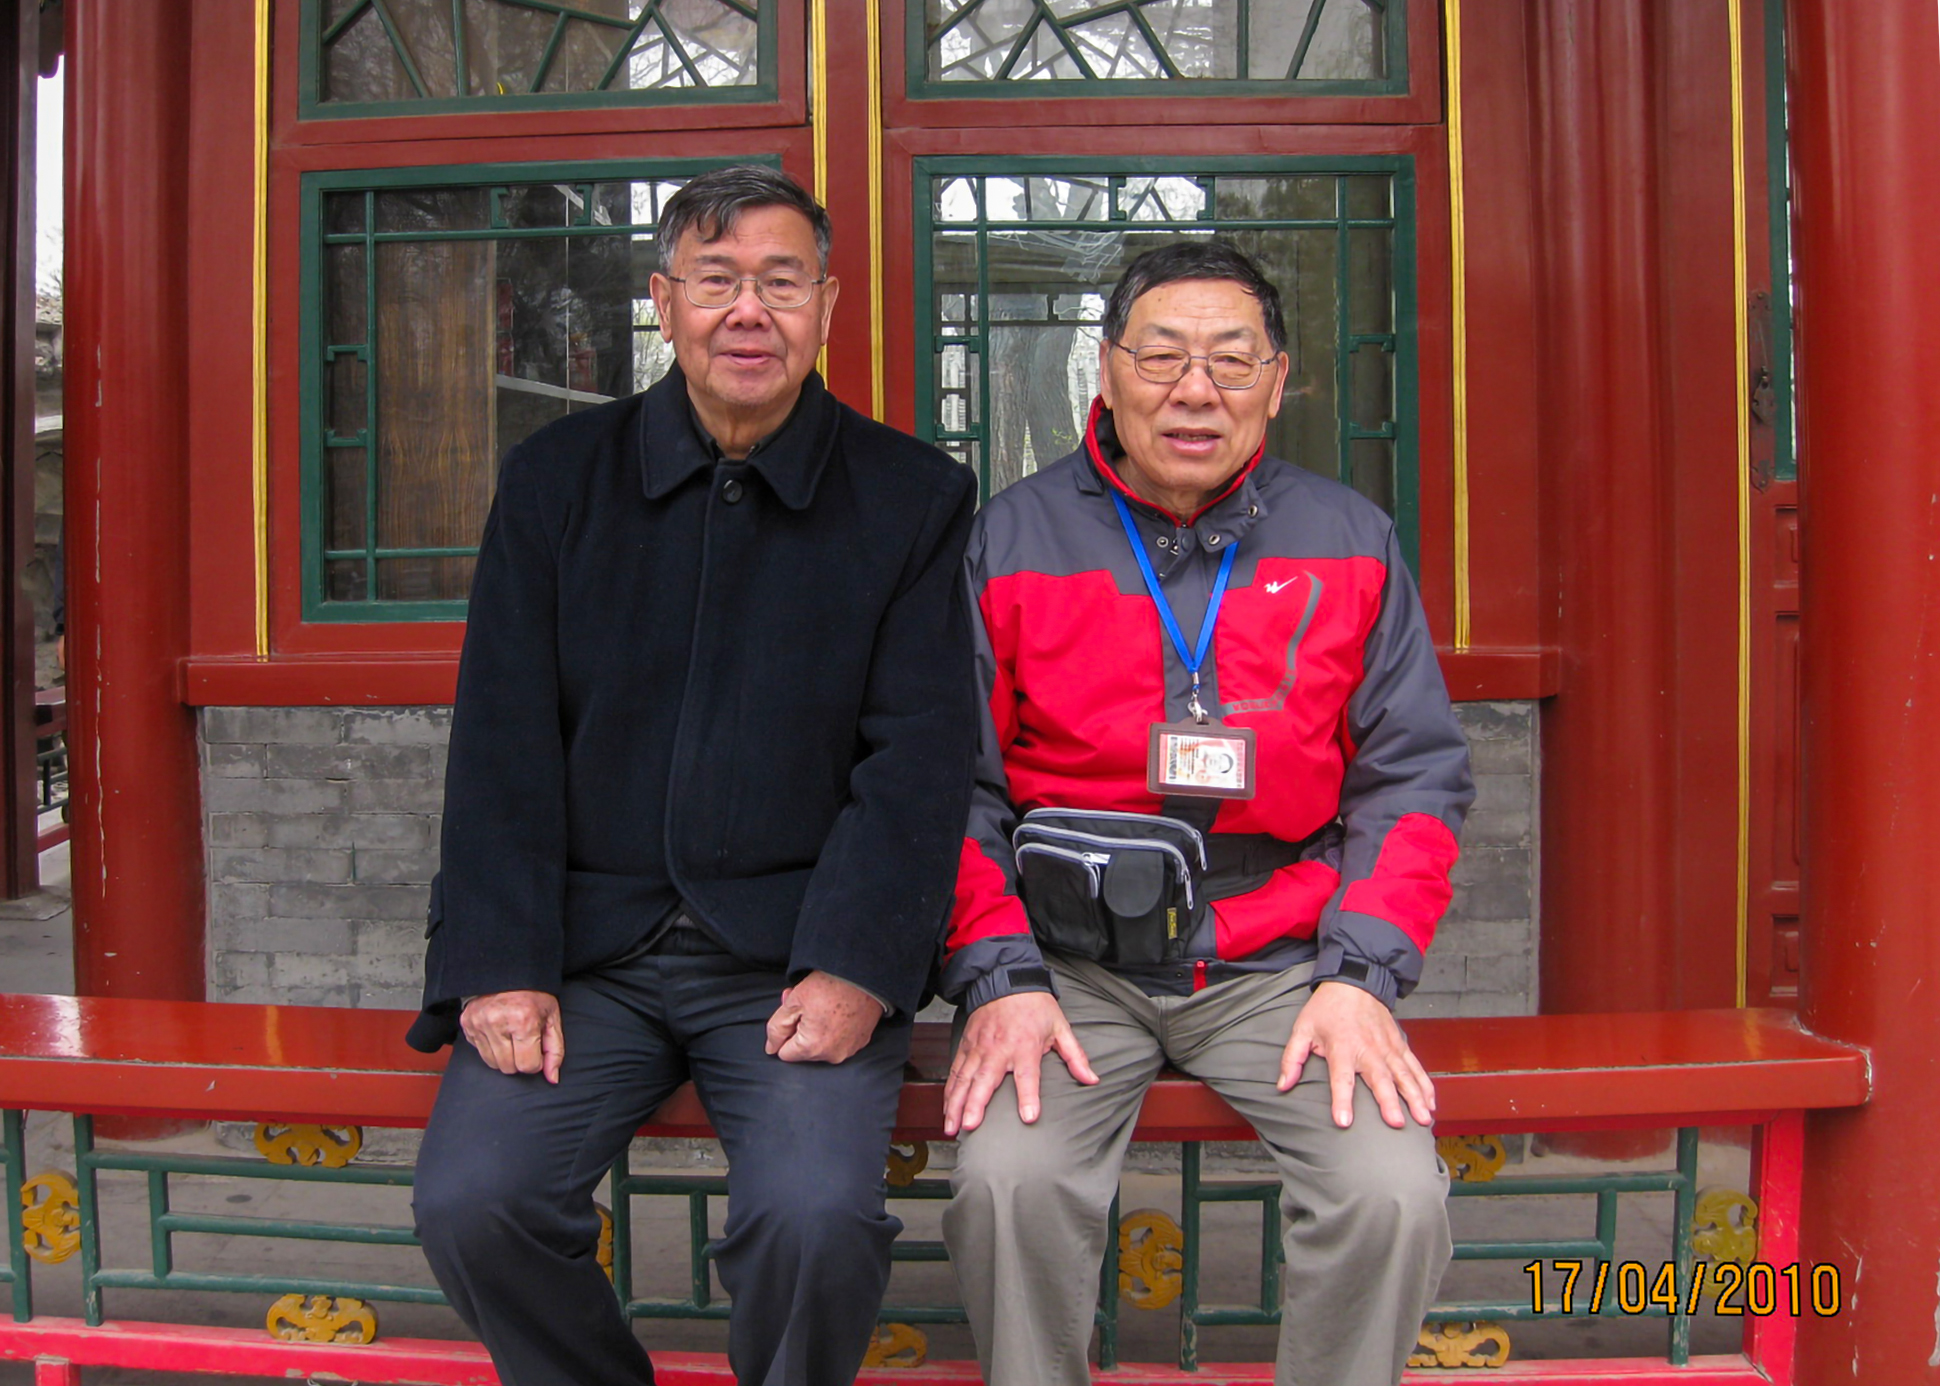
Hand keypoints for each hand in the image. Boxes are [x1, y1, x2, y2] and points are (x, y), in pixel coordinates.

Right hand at [460, 990, 564, 1083]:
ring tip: (511, 1036)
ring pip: (493, 1064)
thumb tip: (553, 1078)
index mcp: (523, 1021)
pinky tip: (498, 1031)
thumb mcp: (552, 1018)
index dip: (535, 1061)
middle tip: (524, 1041)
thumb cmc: (534, 996)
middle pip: (509, 1068)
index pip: (527, 1065)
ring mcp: (479, 1023)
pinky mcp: (467, 1023)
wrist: (509, 972)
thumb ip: (555, 1051)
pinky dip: (490, 1047)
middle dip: (520, 1060)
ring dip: (505, 1056)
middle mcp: (498, 1022)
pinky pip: (480, 1052)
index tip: (536, 1047)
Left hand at [764, 971, 881, 1064]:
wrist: (865, 974)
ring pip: (821, 1046)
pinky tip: (839, 1010)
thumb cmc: (830, 984)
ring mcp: (850, 1050)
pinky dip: (836, 1030)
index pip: (784, 1053)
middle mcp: (832, 1055)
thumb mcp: (793, 1001)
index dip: (785, 1031)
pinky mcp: (862, 1041)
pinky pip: (839, 1041)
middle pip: (804, 1050)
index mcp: (812, 1048)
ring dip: (818, 1030)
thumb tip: (771, 1048)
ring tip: (824, 1006)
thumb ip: (777, 1028)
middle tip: (807, 1005)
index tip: (794, 1013)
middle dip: (801, 1030)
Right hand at [943, 991, 1096, 1137]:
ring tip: (951, 1127)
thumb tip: (1092, 1079)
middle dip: (975, 1105)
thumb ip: (1075, 1056)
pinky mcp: (966, 1046)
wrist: (1005, 979)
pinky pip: (955, 1071)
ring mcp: (978, 1048)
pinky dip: (949, 1091)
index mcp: (1024, 1046)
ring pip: (964, 1079)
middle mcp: (998, 1049)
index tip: (1028, 1117)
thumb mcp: (1060, 1027)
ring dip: (956, 1104)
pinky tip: (947, 1108)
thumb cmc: (1034, 1006)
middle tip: (970, 1126)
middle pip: (985, 1080)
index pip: (1027, 1076)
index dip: (1029, 1097)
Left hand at [1279, 981, 1434, 1129]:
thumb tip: (1282, 1085)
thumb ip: (1292, 1058)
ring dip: (1415, 1097)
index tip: (1344, 1122)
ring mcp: (1388, 1047)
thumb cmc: (1327, 1008)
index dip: (1342, 1100)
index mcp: (1342, 1047)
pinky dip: (1425, 1084)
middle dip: (1389, 1102)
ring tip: (1424, 1119)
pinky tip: (1431, 1103)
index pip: (1342, 1078)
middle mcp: (1368, 1049)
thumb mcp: (1302, 1028)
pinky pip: (1415, 1067)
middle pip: (1380, 1079)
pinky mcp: (1399, 1045)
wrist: (1355, 981)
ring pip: (1404, 1075)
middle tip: (1396, 1124)